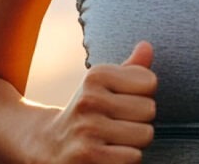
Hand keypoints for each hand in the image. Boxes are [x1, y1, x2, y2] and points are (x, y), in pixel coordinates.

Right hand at [41, 41, 157, 162]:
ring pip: (145, 134)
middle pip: (150, 109)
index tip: (121, 103)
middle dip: (139, 121)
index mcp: (96, 75)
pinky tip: (108, 156)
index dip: (142, 96)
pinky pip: (133, 157)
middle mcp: (89, 99)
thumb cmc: (87, 113)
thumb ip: (131, 69)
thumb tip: (146, 45)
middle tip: (116, 125)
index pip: (149, 81)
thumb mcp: (103, 86)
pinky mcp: (88, 156)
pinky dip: (126, 159)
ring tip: (113, 141)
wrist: (48, 146)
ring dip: (134, 142)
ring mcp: (88, 128)